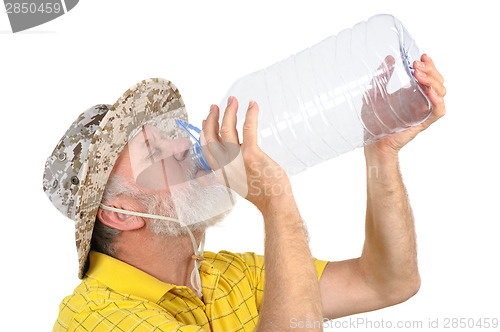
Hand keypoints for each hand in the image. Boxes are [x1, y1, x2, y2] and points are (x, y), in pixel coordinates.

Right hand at [200, 97, 292, 212]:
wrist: (273, 202)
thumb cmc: (262, 193)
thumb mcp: (241, 182)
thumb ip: (235, 168)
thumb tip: (236, 154)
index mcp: (221, 172)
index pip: (206, 147)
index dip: (205, 131)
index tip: (206, 119)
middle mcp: (225, 165)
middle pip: (212, 136)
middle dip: (213, 117)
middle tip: (217, 105)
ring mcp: (237, 159)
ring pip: (227, 129)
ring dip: (229, 111)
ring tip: (233, 101)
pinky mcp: (251, 155)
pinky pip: (248, 129)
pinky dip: (250, 114)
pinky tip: (252, 105)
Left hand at [363, 54, 445, 158]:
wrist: (372, 141)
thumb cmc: (373, 120)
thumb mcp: (375, 93)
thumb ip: (382, 76)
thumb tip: (390, 57)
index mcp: (413, 92)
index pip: (429, 75)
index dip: (430, 65)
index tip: (422, 56)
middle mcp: (421, 100)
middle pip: (438, 81)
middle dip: (430, 69)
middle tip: (416, 65)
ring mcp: (424, 111)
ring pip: (441, 92)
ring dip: (433, 81)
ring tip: (419, 75)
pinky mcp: (423, 122)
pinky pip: (438, 111)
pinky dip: (438, 101)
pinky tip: (430, 92)